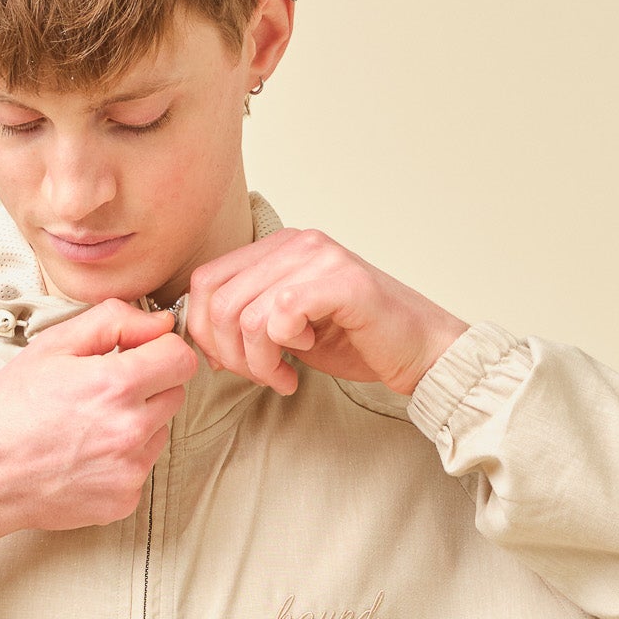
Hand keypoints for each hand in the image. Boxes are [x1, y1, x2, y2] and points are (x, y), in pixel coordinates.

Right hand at [0, 299, 196, 564]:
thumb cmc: (7, 411)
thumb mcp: (51, 347)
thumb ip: (113, 322)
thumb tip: (159, 323)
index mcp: (116, 385)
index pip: (181, 358)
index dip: (160, 350)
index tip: (139, 355)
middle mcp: (131, 430)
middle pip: (175, 394)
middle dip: (148, 385)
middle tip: (101, 391)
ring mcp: (130, 470)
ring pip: (160, 431)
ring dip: (137, 423)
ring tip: (87, 426)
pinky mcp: (124, 500)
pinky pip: (141, 467)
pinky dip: (121, 459)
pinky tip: (84, 454)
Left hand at [184, 228, 468, 398]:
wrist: (420, 353)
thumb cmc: (358, 341)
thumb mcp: (287, 327)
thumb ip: (247, 317)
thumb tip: (199, 336)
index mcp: (279, 248)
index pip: (207, 281)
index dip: (204, 331)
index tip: (230, 363)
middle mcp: (297, 243)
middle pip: (217, 299)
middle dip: (227, 352)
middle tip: (259, 375)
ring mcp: (321, 258)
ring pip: (245, 314)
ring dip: (255, 360)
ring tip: (280, 375)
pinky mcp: (342, 281)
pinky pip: (279, 316)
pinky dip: (279, 351)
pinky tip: (300, 362)